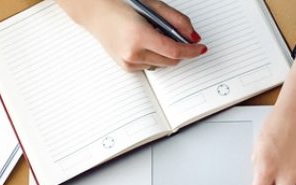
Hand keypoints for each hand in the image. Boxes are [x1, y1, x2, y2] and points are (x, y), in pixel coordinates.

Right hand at [57, 0, 206, 70]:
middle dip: (180, 51)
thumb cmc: (121, 4)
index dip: (191, 51)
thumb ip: (176, 21)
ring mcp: (128, 62)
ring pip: (162, 65)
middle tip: (177, 36)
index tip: (201, 48)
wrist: (94, 11)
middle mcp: (132, 53)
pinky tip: (144, 42)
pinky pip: (150, 66)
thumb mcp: (152, 6)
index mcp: (138, 35)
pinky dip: (154, 56)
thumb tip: (193, 37)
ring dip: (165, 53)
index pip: (174, 51)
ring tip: (153, 34)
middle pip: (171, 61)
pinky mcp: (126, 67)